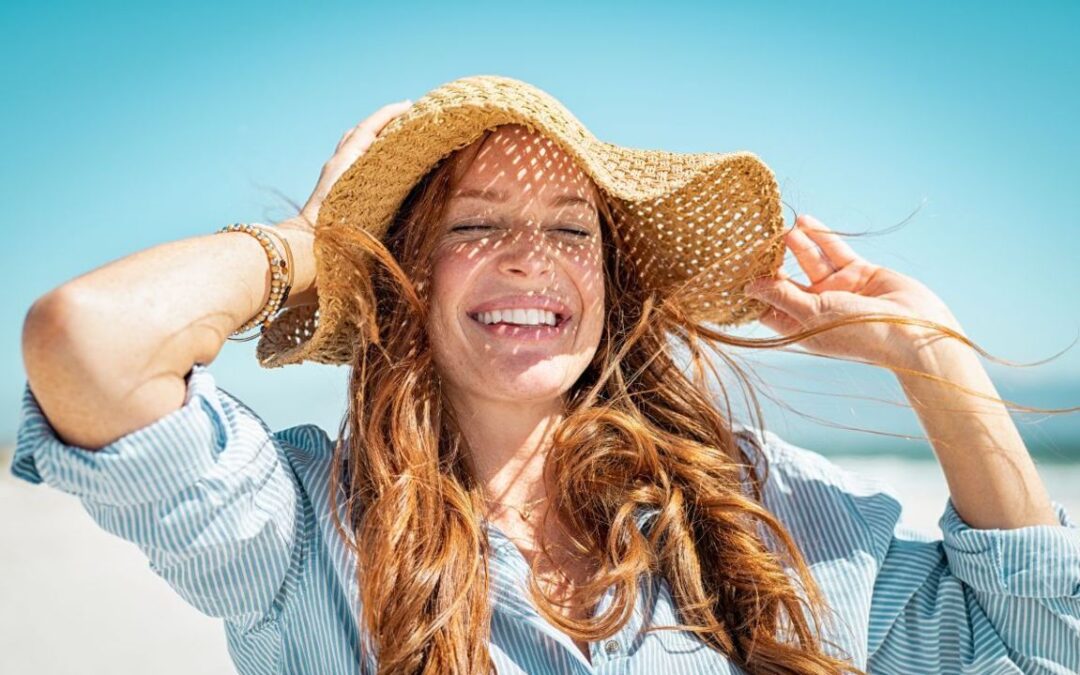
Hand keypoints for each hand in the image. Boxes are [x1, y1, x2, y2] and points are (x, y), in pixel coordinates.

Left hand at [298, 99, 412, 227]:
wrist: (308, 244)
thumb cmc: (335, 223)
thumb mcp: (357, 190)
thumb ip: (373, 171)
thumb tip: (392, 150)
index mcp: (346, 159)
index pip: (368, 128)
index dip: (388, 114)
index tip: (409, 104)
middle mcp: (339, 163)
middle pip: (359, 133)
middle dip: (382, 123)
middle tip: (406, 119)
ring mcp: (334, 175)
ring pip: (354, 147)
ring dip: (374, 139)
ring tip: (397, 140)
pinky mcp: (334, 190)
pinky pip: (354, 163)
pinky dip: (369, 156)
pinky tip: (382, 167)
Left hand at [743, 214, 965, 370]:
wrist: (913, 330)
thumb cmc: (858, 332)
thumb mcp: (812, 313)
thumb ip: (781, 296)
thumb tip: (749, 287)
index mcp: (801, 327)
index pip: (768, 306)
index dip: (753, 289)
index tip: (734, 268)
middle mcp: (817, 308)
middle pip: (787, 281)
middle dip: (772, 262)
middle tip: (754, 241)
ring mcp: (838, 290)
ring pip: (810, 262)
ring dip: (796, 245)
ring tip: (780, 229)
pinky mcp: (858, 272)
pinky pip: (834, 251)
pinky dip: (820, 237)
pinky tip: (804, 222)